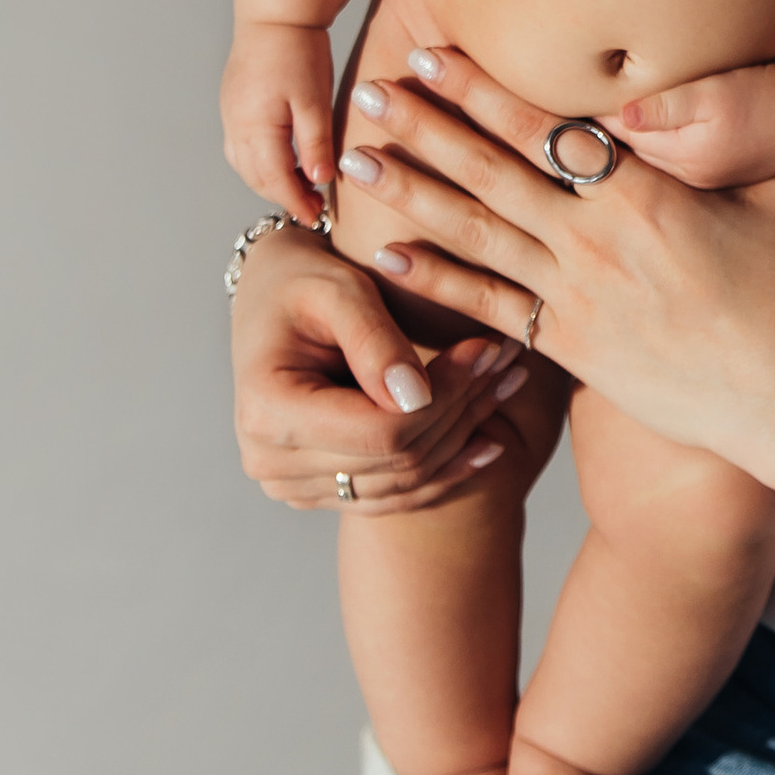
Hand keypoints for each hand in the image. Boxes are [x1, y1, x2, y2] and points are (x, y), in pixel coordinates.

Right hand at [223, 20, 336, 215]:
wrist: (275, 12)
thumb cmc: (298, 50)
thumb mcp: (314, 99)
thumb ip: (315, 143)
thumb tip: (318, 180)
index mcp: (255, 127)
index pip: (274, 180)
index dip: (295, 202)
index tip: (316, 218)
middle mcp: (235, 125)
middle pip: (255, 177)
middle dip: (283, 196)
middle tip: (313, 206)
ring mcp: (230, 114)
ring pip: (245, 165)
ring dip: (270, 181)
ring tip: (300, 185)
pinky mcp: (232, 104)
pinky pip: (241, 146)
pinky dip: (260, 162)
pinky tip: (283, 158)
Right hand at [230, 225, 527, 515]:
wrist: (273, 297)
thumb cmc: (303, 280)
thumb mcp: (339, 290)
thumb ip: (375, 341)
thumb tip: (418, 398)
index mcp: (267, 411)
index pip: (381, 430)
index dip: (444, 396)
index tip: (486, 349)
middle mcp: (270, 461)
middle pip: (398, 458)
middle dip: (462, 408)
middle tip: (507, 360)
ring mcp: (293, 485)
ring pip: (405, 480)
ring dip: (463, 435)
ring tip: (505, 384)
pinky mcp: (321, 491)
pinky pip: (396, 494)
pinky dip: (446, 466)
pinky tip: (489, 439)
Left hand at [333, 53, 774, 483]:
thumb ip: (743, 133)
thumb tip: (758, 65)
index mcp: (641, 192)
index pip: (544, 127)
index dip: (481, 89)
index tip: (433, 57)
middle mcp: (594, 237)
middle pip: (491, 170)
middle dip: (425, 126)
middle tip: (368, 91)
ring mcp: (575, 293)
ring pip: (475, 231)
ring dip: (410, 192)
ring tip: (354, 162)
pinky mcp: (567, 344)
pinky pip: (487, 304)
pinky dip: (435, 278)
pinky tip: (388, 255)